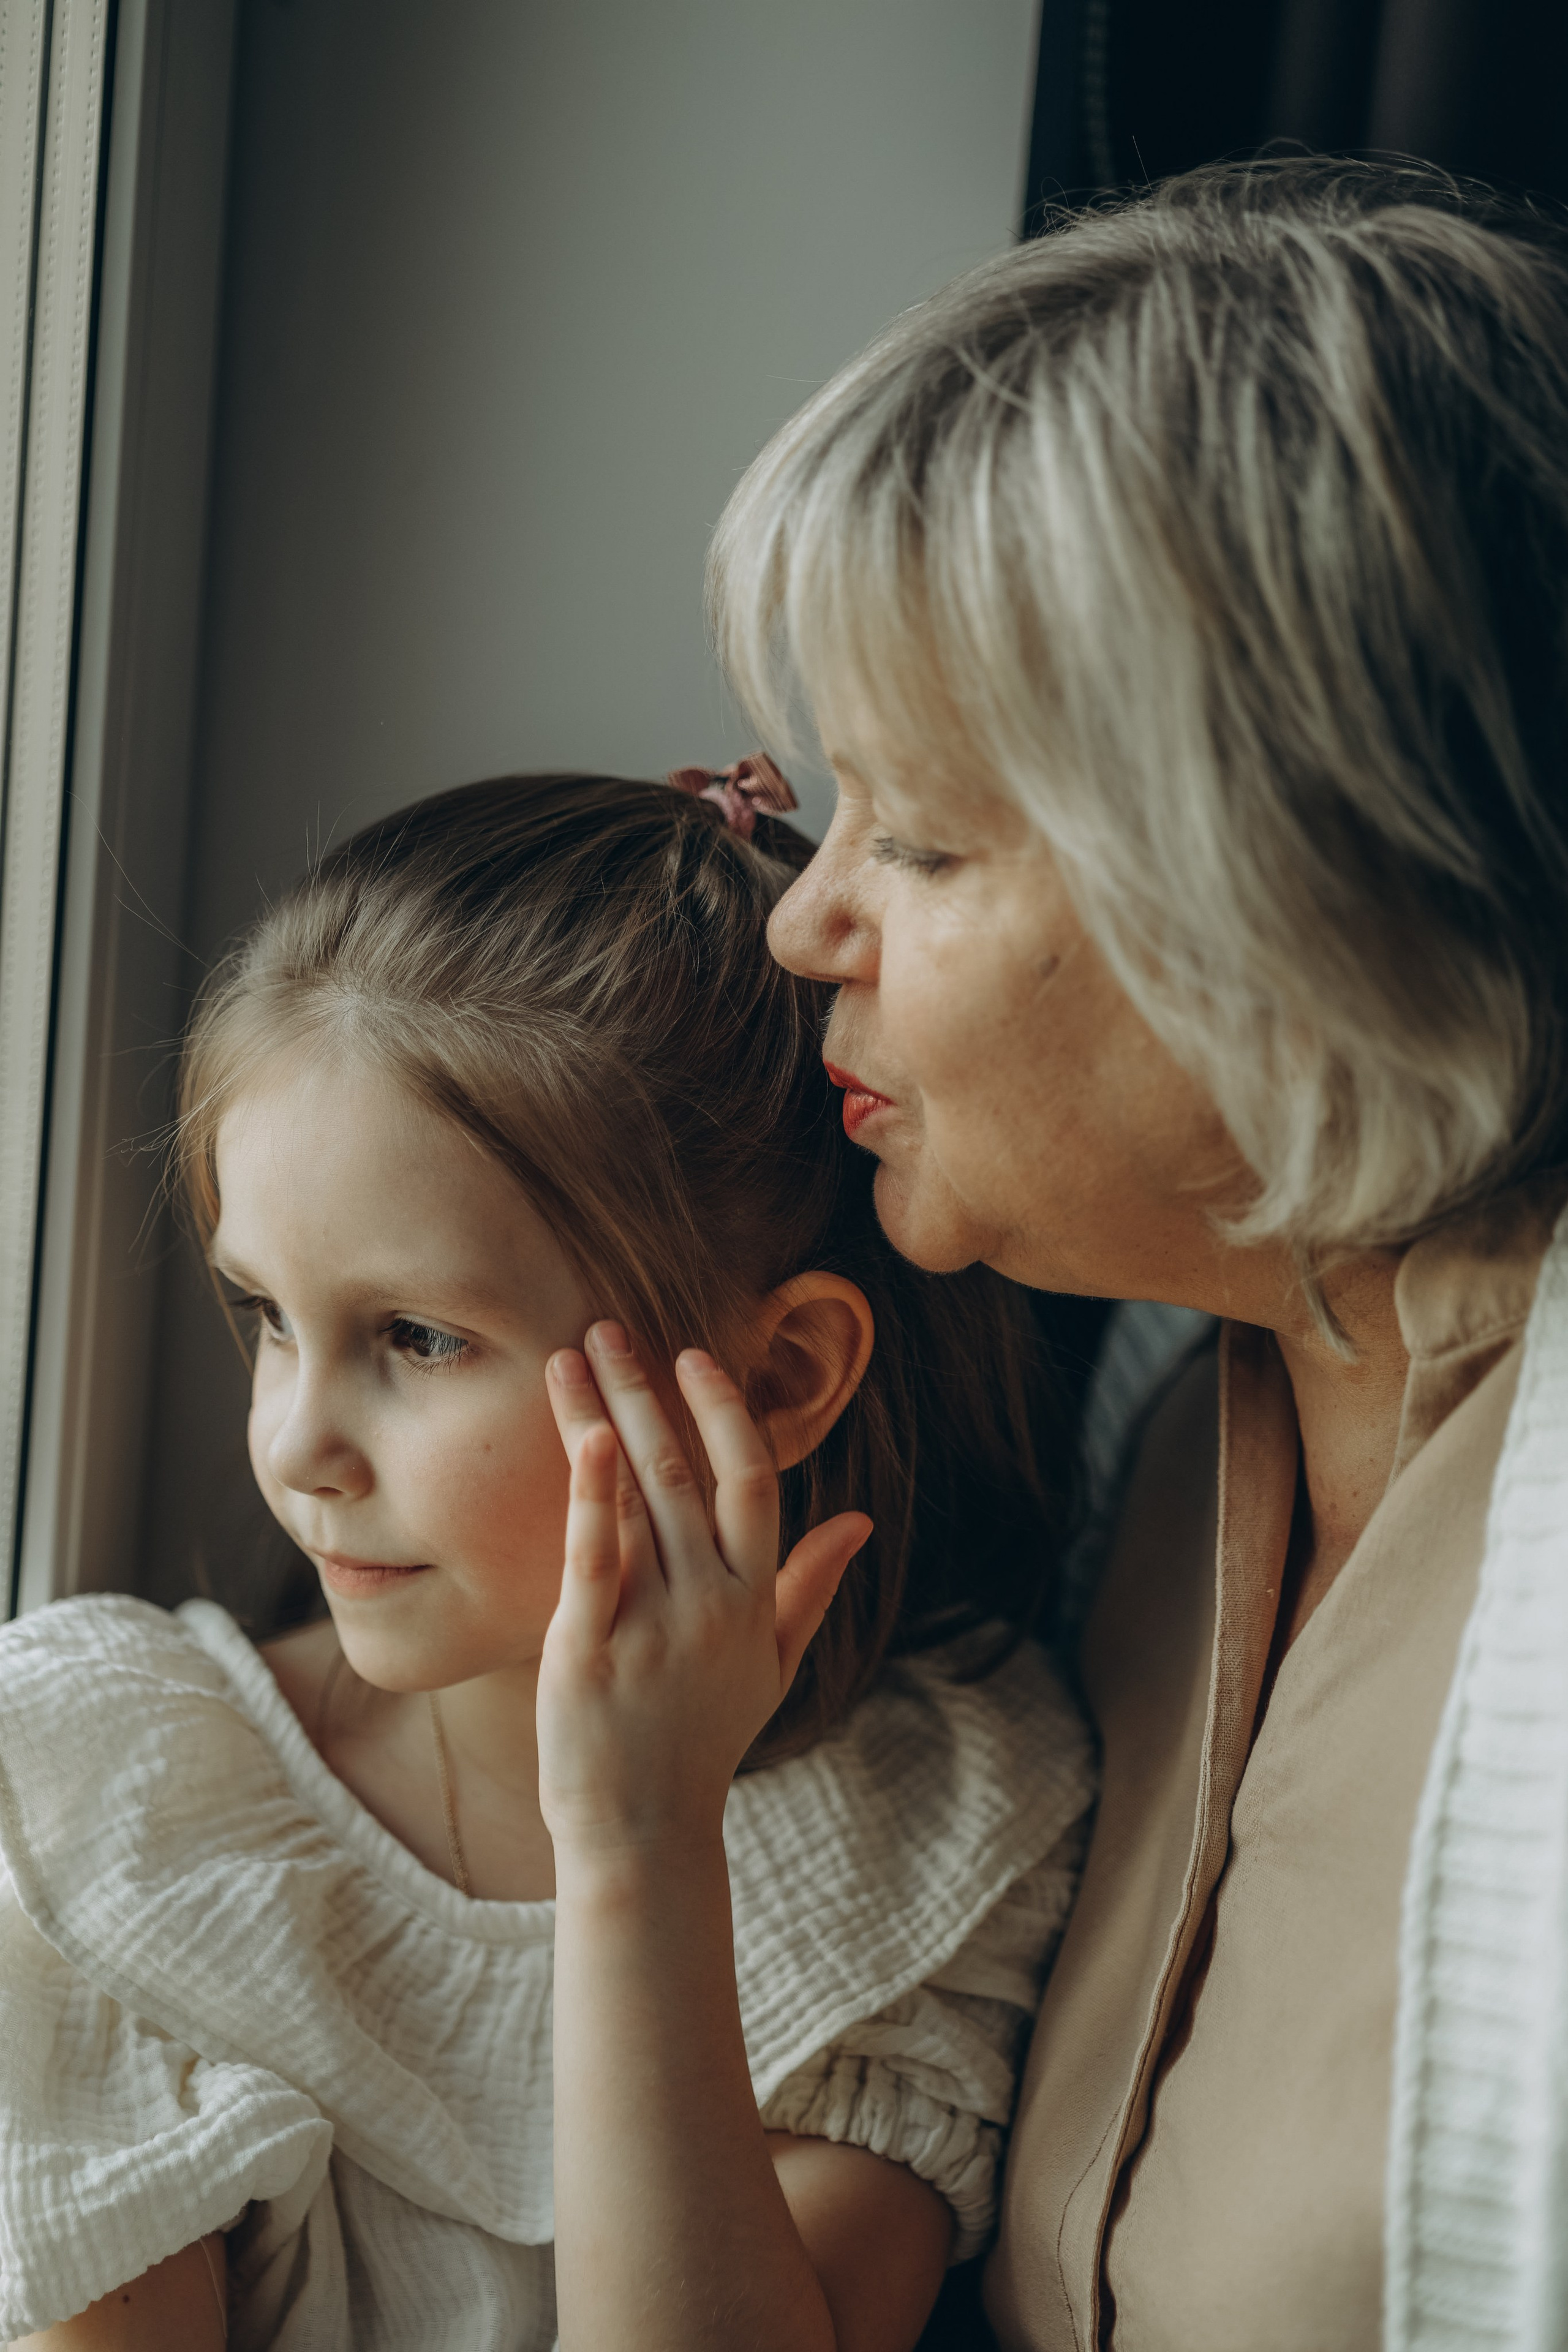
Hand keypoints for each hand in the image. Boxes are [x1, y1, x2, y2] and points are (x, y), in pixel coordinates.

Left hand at [537, 1322, 870, 1858]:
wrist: (644, 1832)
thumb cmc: (703, 1742)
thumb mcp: (773, 1664)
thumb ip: (810, 1586)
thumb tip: (858, 1521)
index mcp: (750, 1598)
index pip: (752, 1481)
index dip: (726, 1413)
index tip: (694, 1356)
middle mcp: (708, 1602)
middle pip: (684, 1472)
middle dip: (647, 1391)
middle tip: (609, 1327)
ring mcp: (651, 1624)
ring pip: (636, 1497)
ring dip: (605, 1415)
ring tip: (572, 1355)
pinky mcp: (589, 1649)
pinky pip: (593, 1557)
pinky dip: (589, 1494)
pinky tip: (584, 1436)